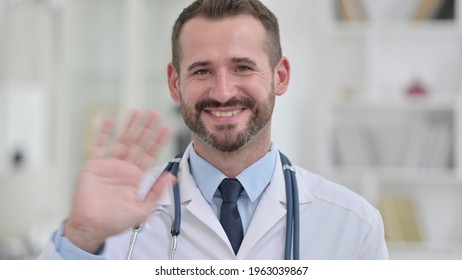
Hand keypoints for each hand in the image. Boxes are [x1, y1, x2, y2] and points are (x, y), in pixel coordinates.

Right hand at [64, 110, 173, 253]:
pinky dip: (103, 133)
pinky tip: (109, 120)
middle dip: (146, 128)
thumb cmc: (115, 221)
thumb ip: (156, 192)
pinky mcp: (94, 165)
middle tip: (154, 114)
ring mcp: (109, 165)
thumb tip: (171, 177)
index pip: (150, 155)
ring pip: (121, 140)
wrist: (92, 227)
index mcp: (136, 178)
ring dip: (129, 126)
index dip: (158, 141)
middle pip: (137, 143)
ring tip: (137, 112)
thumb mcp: (142, 210)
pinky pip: (99, 145)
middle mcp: (124, 168)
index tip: (166, 128)